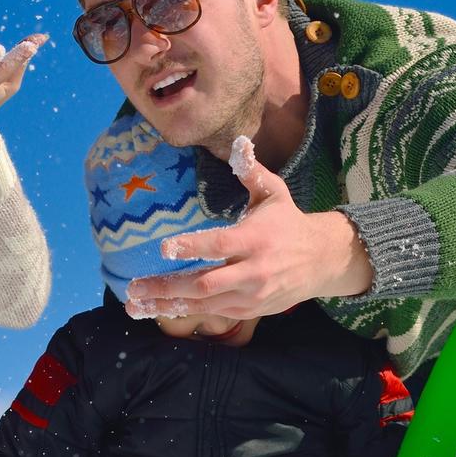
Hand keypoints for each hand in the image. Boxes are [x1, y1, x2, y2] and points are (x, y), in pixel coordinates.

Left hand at [124, 136, 372, 320]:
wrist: (321, 261)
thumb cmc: (288, 222)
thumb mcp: (274, 193)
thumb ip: (252, 171)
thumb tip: (239, 142)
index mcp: (255, 239)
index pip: (219, 245)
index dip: (191, 247)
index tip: (164, 247)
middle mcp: (252, 272)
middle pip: (205, 283)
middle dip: (167, 286)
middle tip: (134, 285)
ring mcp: (250, 296)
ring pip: (204, 305)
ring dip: (167, 306)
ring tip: (135, 304)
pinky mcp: (248, 311)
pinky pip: (211, 314)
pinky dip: (185, 312)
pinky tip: (159, 310)